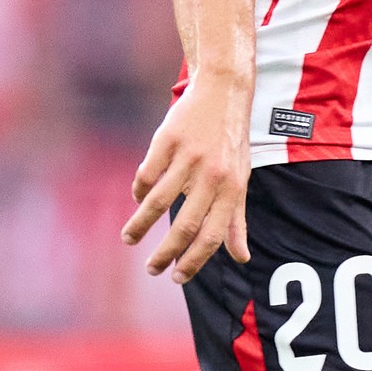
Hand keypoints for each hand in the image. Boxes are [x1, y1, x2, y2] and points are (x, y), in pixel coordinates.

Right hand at [124, 78, 252, 283]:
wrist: (222, 92)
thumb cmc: (231, 143)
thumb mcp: (240, 180)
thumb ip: (237, 221)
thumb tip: (242, 258)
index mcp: (232, 189)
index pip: (213, 235)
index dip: (194, 261)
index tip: (176, 278)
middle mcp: (212, 175)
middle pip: (185, 225)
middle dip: (165, 253)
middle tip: (151, 269)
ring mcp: (189, 157)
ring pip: (160, 201)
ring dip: (141, 225)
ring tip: (129, 239)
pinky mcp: (168, 140)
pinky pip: (148, 174)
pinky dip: (139, 190)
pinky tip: (136, 200)